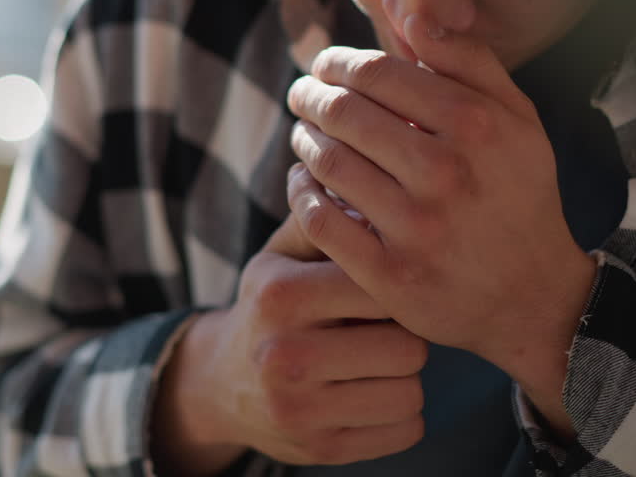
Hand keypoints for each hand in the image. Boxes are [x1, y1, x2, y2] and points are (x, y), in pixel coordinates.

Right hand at [153, 211, 426, 472]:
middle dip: (404, 336)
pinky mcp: (321, 450)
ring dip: (404, 377)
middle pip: (407, 346)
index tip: (384, 287)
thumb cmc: (270, 305)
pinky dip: (400, 414)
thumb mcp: (281, 255)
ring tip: (376, 362)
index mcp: (279, 295)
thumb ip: (323, 217)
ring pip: (412, 392)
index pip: (382, 286)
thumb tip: (362, 185)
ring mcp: (301, 410)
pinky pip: (406, 431)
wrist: (223, 383)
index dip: (395, 285)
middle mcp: (284, 354)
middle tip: (382, 331)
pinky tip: (370, 394)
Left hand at [284, 14, 595, 425]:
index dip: (337, 62)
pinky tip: (302, 180)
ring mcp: (416, 227)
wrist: (535, 297)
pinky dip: (300, 192)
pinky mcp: (389, 274)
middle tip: (300, 94)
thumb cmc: (516, 191)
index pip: (376, 72)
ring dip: (303, 139)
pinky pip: (318, 218)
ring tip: (303, 132)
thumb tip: (400, 2)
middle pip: (343, 113)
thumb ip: (462, 54)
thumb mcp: (514, 117)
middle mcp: (446, 173)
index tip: (324, 65)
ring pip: (326, 161)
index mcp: (476, 124)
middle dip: (310, 96)